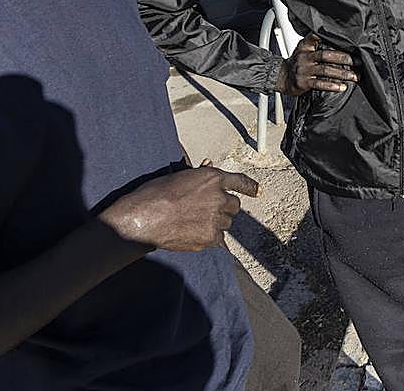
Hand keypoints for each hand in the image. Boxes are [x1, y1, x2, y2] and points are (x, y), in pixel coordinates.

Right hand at [99, 166, 258, 251]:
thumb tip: (209, 165)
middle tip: (206, 210)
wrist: (145, 217)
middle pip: (234, 205)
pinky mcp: (211, 237)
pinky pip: (218, 238)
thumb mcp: (180, 176)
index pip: (240, 181)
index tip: (258, 191)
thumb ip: (200, 174)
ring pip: (226, 223)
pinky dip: (209, 237)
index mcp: (213, 178)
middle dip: (224, 207)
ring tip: (193, 222)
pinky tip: (192, 233)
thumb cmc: (157, 193)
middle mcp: (219, 197)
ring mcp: (217, 218)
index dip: (250, 187)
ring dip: (216, 222)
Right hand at [276, 34, 357, 95]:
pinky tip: (342, 87)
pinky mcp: (304, 82)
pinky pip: (320, 84)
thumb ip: (315, 43)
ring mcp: (304, 70)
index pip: (315, 37)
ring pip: (326, 70)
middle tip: (358, 62)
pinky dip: (332, 85)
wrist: (282, 77)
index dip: (326, 35)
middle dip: (344, 58)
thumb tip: (335, 40)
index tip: (343, 37)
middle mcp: (305, 57)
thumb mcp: (303, 49)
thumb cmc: (297, 63)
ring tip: (354, 76)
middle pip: (326, 55)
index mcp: (305, 46)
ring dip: (342, 74)